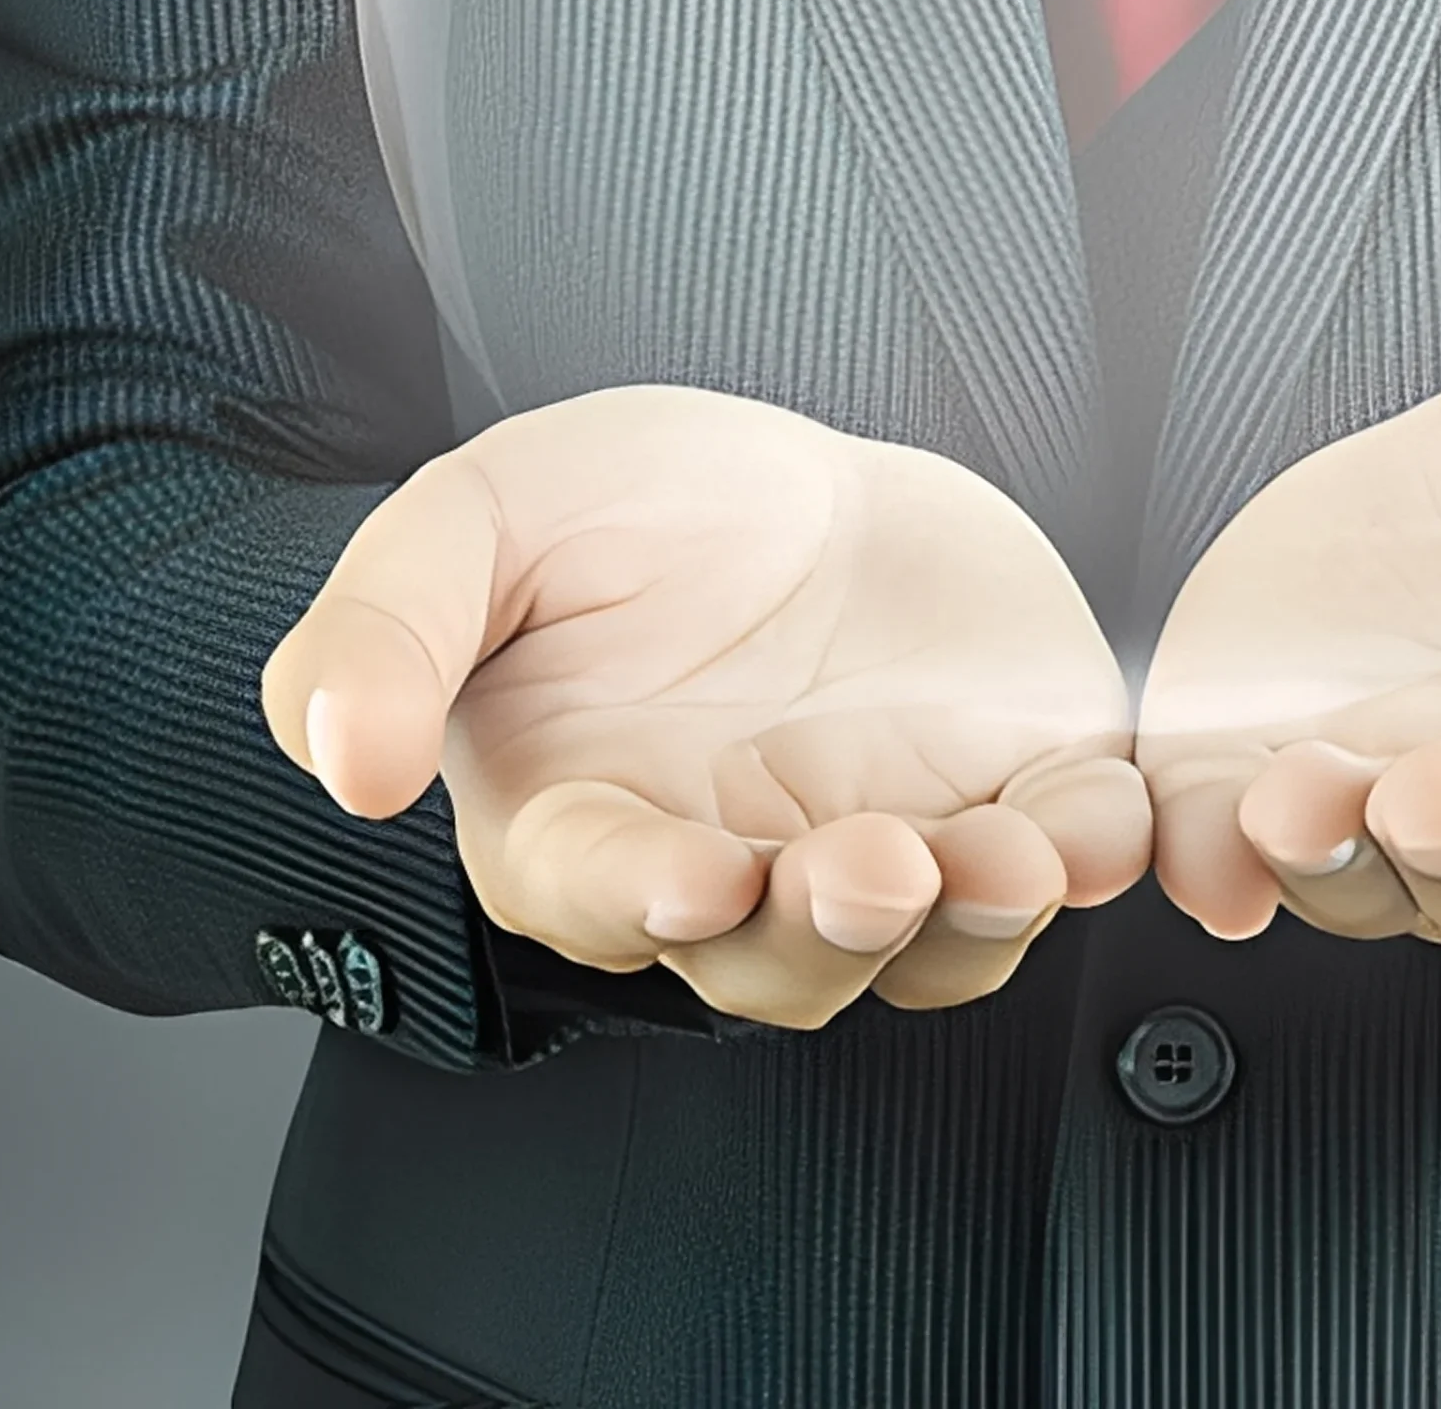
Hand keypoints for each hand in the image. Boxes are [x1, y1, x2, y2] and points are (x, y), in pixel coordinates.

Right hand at [262, 385, 1145, 1025]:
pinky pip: (1057, 861)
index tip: (694, 878)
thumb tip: (338, 761)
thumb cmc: (616, 510)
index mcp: (587, 825)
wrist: (786, 478)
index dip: (648, 899)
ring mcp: (876, 846)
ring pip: (928, 948)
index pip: (603, 892)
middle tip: (868, 867)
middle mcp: (734, 870)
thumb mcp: (476, 518)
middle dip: (827, 930)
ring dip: (974, 920)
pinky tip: (1102, 818)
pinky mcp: (1000, 800)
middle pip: (778, 963)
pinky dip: (1090, 854)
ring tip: (1011, 859)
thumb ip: (385, 630)